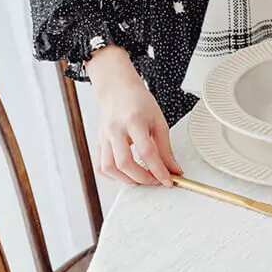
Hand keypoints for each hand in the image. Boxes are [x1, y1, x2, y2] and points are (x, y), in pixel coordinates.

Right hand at [87, 45, 182, 185]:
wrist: (118, 90)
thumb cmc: (140, 103)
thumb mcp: (159, 121)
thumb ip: (165, 147)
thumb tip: (173, 169)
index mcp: (134, 121)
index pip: (146, 152)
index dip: (158, 170)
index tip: (168, 181)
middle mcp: (115, 129)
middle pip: (124, 163)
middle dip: (142, 178)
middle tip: (155, 180)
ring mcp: (103, 136)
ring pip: (108, 168)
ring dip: (126, 180)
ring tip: (141, 178)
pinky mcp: (97, 142)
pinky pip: (99, 166)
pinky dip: (112, 176)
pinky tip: (125, 174)